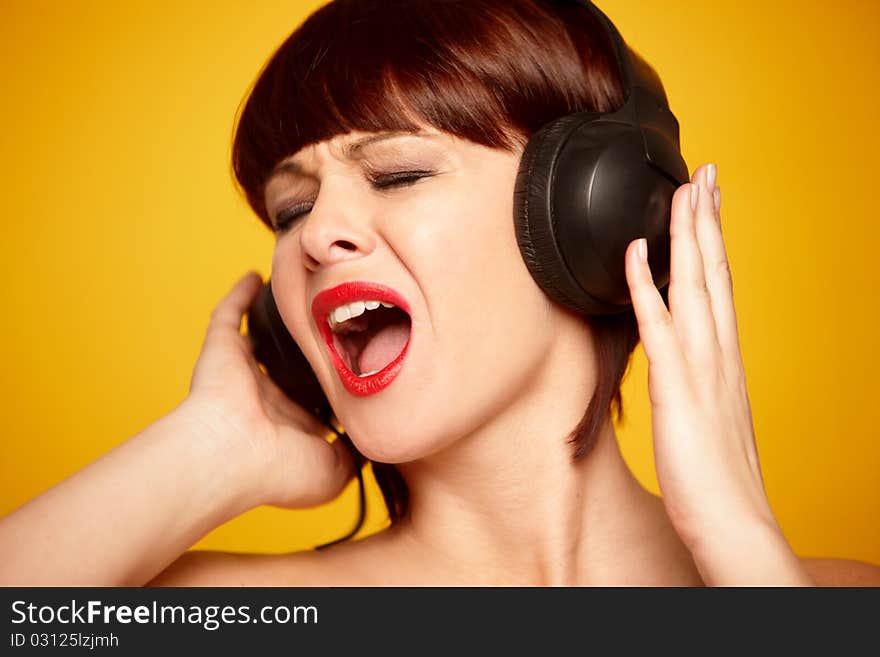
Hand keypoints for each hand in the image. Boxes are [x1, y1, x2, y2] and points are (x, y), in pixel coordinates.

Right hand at [182, 271, 354, 508]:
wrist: (227, 456)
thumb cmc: (279, 471)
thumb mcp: (335, 473)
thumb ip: (356, 453)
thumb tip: (371, 439)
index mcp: (293, 427)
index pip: (320, 402)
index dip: (340, 385)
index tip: (369, 362)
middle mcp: (268, 399)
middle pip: (295, 366)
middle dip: (316, 347)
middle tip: (347, 318)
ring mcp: (243, 373)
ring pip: (264, 338)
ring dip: (281, 320)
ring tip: (306, 294)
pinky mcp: (222, 349)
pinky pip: (230, 313)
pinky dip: (240, 294)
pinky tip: (257, 275)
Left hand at [623, 164, 808, 582]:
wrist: (733, 520)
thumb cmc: (717, 474)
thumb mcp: (708, 415)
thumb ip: (697, 382)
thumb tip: (680, 362)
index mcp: (725, 359)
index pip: (722, 287)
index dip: (716, 242)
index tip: (710, 204)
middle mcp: (719, 354)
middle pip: (714, 273)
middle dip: (707, 220)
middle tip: (703, 173)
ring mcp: (701, 367)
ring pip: (696, 286)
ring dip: (686, 235)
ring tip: (682, 190)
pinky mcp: (678, 388)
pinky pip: (659, 326)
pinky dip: (648, 286)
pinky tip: (637, 252)